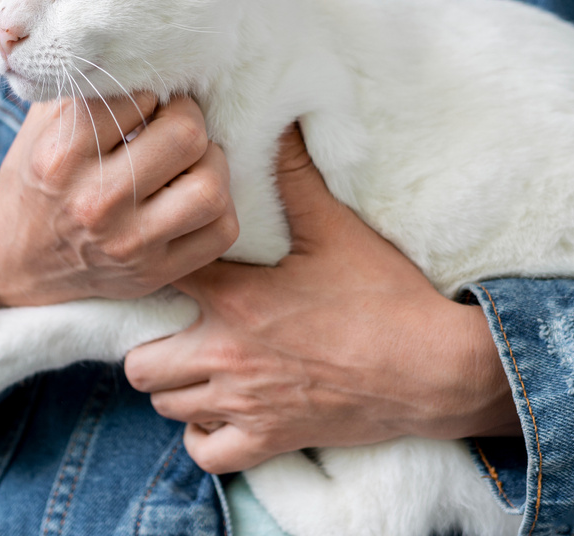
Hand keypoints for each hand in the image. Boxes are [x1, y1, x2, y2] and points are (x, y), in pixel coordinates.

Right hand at [0, 94, 239, 308]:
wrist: (17, 262)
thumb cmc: (39, 180)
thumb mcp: (41, 127)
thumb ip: (83, 88)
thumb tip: (134, 47)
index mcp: (61, 156)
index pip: (138, 95)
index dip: (151, 89)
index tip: (147, 99)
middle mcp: (95, 201)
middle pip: (186, 135)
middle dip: (189, 119)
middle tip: (177, 122)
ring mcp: (129, 243)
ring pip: (212, 187)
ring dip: (212, 164)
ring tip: (192, 161)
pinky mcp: (156, 272)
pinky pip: (223, 231)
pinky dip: (220, 208)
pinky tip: (193, 197)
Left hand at [124, 125, 519, 473]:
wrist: (433, 368)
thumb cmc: (384, 296)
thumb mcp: (336, 228)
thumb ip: (295, 176)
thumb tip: (279, 122)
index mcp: (235, 299)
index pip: (161, 282)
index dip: (159, 272)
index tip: (167, 266)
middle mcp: (227, 356)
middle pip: (140, 362)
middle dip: (150, 343)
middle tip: (177, 327)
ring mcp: (244, 404)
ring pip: (165, 405)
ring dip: (176, 386)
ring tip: (199, 364)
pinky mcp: (268, 441)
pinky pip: (205, 451)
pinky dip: (203, 434)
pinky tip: (219, 411)